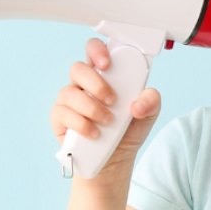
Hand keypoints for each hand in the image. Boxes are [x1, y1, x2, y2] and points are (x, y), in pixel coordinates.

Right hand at [49, 37, 161, 177]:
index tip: (107, 64)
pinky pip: (62, 113)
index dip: (97, 50)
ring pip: (69, 92)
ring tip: (107, 121)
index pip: (93, 50)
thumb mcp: (149, 114)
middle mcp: (83, 84)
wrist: (116, 159)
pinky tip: (94, 133)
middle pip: (78, 68)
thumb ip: (151, 101)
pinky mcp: (59, 118)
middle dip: (95, 84)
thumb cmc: (128, 129)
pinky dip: (81, 124)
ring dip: (90, 107)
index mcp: (104, 75)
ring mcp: (69, 100)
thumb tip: (136, 105)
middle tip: (112, 100)